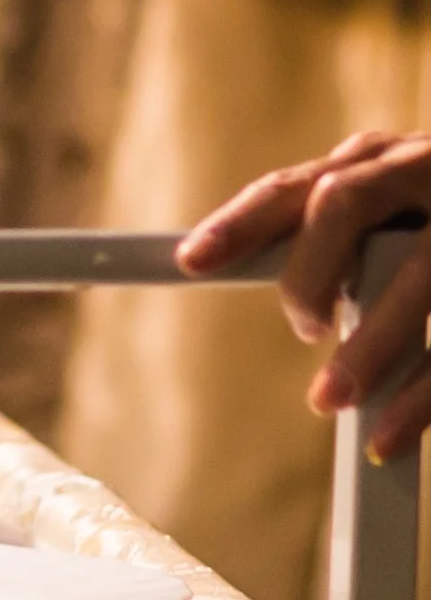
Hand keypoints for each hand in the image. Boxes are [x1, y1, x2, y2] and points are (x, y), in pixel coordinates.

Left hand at [178, 131, 430, 456]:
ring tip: (328, 399)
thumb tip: (243, 278)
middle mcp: (424, 170)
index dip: (241, 221)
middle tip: (302, 329)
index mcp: (381, 161)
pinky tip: (390, 438)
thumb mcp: (394, 205)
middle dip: (309, 271)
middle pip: (345, 203)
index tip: (191, 260)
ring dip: (371, 345)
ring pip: (417, 277)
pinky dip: (422, 397)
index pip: (295, 186)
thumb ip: (335, 233)